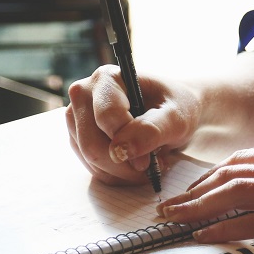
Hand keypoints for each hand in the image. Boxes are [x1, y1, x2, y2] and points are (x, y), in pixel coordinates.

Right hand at [65, 65, 200, 185]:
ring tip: (147, 163)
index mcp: (107, 78)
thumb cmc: (176, 107)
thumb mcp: (176, 117)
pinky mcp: (78, 138)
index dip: (128, 143)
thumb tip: (121, 150)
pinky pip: (92, 167)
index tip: (150, 159)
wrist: (172, 111)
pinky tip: (134, 165)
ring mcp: (77, 117)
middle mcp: (84, 94)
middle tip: (151, 166)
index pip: (106, 118)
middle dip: (123, 164)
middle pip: (91, 144)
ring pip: (90, 159)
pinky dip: (116, 174)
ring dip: (121, 172)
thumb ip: (152, 130)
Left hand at [156, 147, 253, 253]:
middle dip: (193, 191)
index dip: (210, 176)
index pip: (243, 160)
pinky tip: (205, 237)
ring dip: (198, 208)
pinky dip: (225, 229)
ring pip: (235, 194)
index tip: (191, 190)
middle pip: (230, 174)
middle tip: (169, 207)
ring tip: (174, 220)